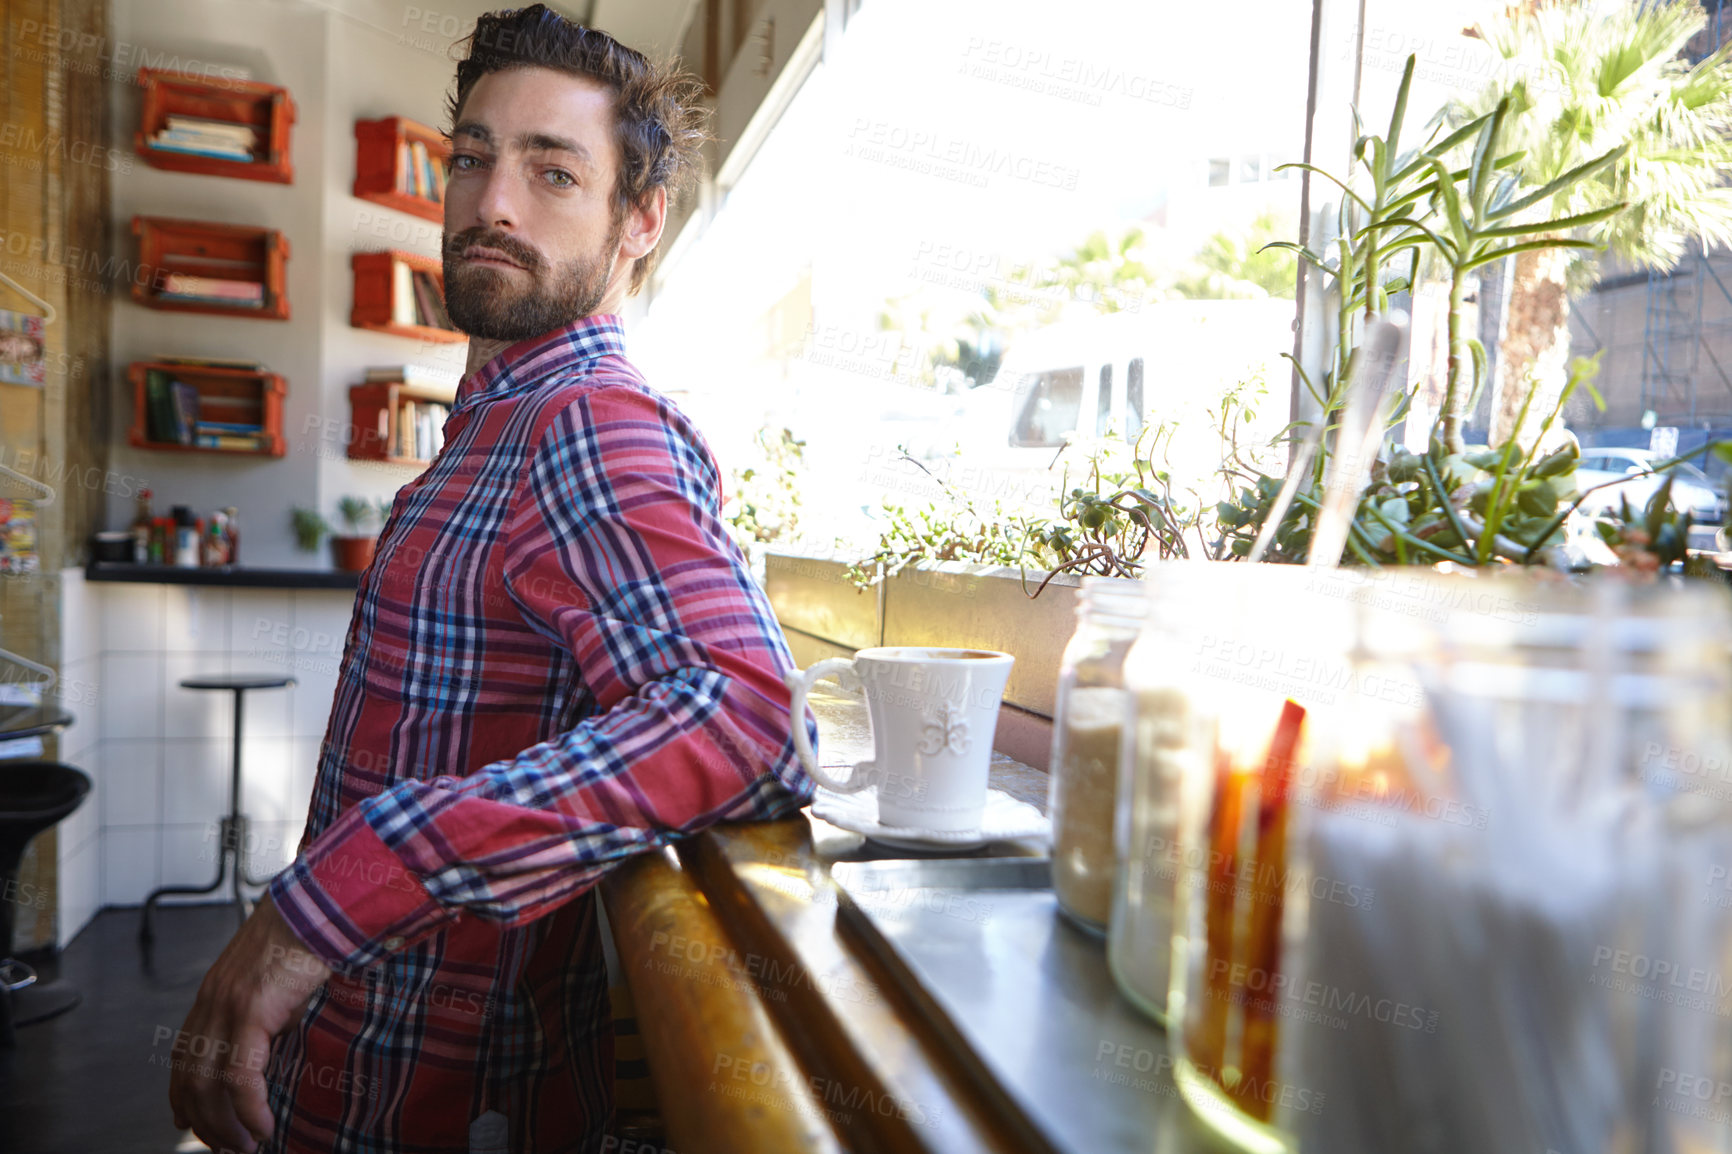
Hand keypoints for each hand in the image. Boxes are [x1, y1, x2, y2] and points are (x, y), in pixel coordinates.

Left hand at [167, 894, 333, 1152]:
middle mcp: (212, 1003)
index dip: (182, 1096)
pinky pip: (242, 1075)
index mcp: (215, 995)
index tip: (186, 1122)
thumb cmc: (304, 934)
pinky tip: (262, 1125)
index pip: (183, 1057)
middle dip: (203, 1121)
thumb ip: (264, 1009)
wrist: (317, 904)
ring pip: (209, 1084)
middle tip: (224, 1146)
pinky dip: (250, 1109)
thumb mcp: (273, 978)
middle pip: (190, 1079)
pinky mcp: (252, 1011)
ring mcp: (228, 1007)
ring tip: (244, 1145)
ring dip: (224, 1125)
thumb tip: (276, 1041)